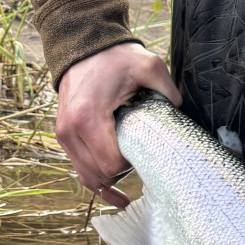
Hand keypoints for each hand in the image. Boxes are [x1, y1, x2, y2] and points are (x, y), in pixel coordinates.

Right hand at [56, 42, 180, 207]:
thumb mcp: (147, 66)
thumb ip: (167, 89)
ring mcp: (63, 135)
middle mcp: (70, 130)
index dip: (131, 166)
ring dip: (107, 182)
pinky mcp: (64, 136)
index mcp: (88, 117)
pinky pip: (78, 168)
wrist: (83, 47)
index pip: (110, 163)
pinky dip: (95, 182)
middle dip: (121, 175)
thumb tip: (180, 112)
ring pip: (86, 176)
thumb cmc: (114, 57)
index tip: (146, 153)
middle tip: (143, 162)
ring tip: (129, 193)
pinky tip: (114, 197)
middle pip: (97, 175)